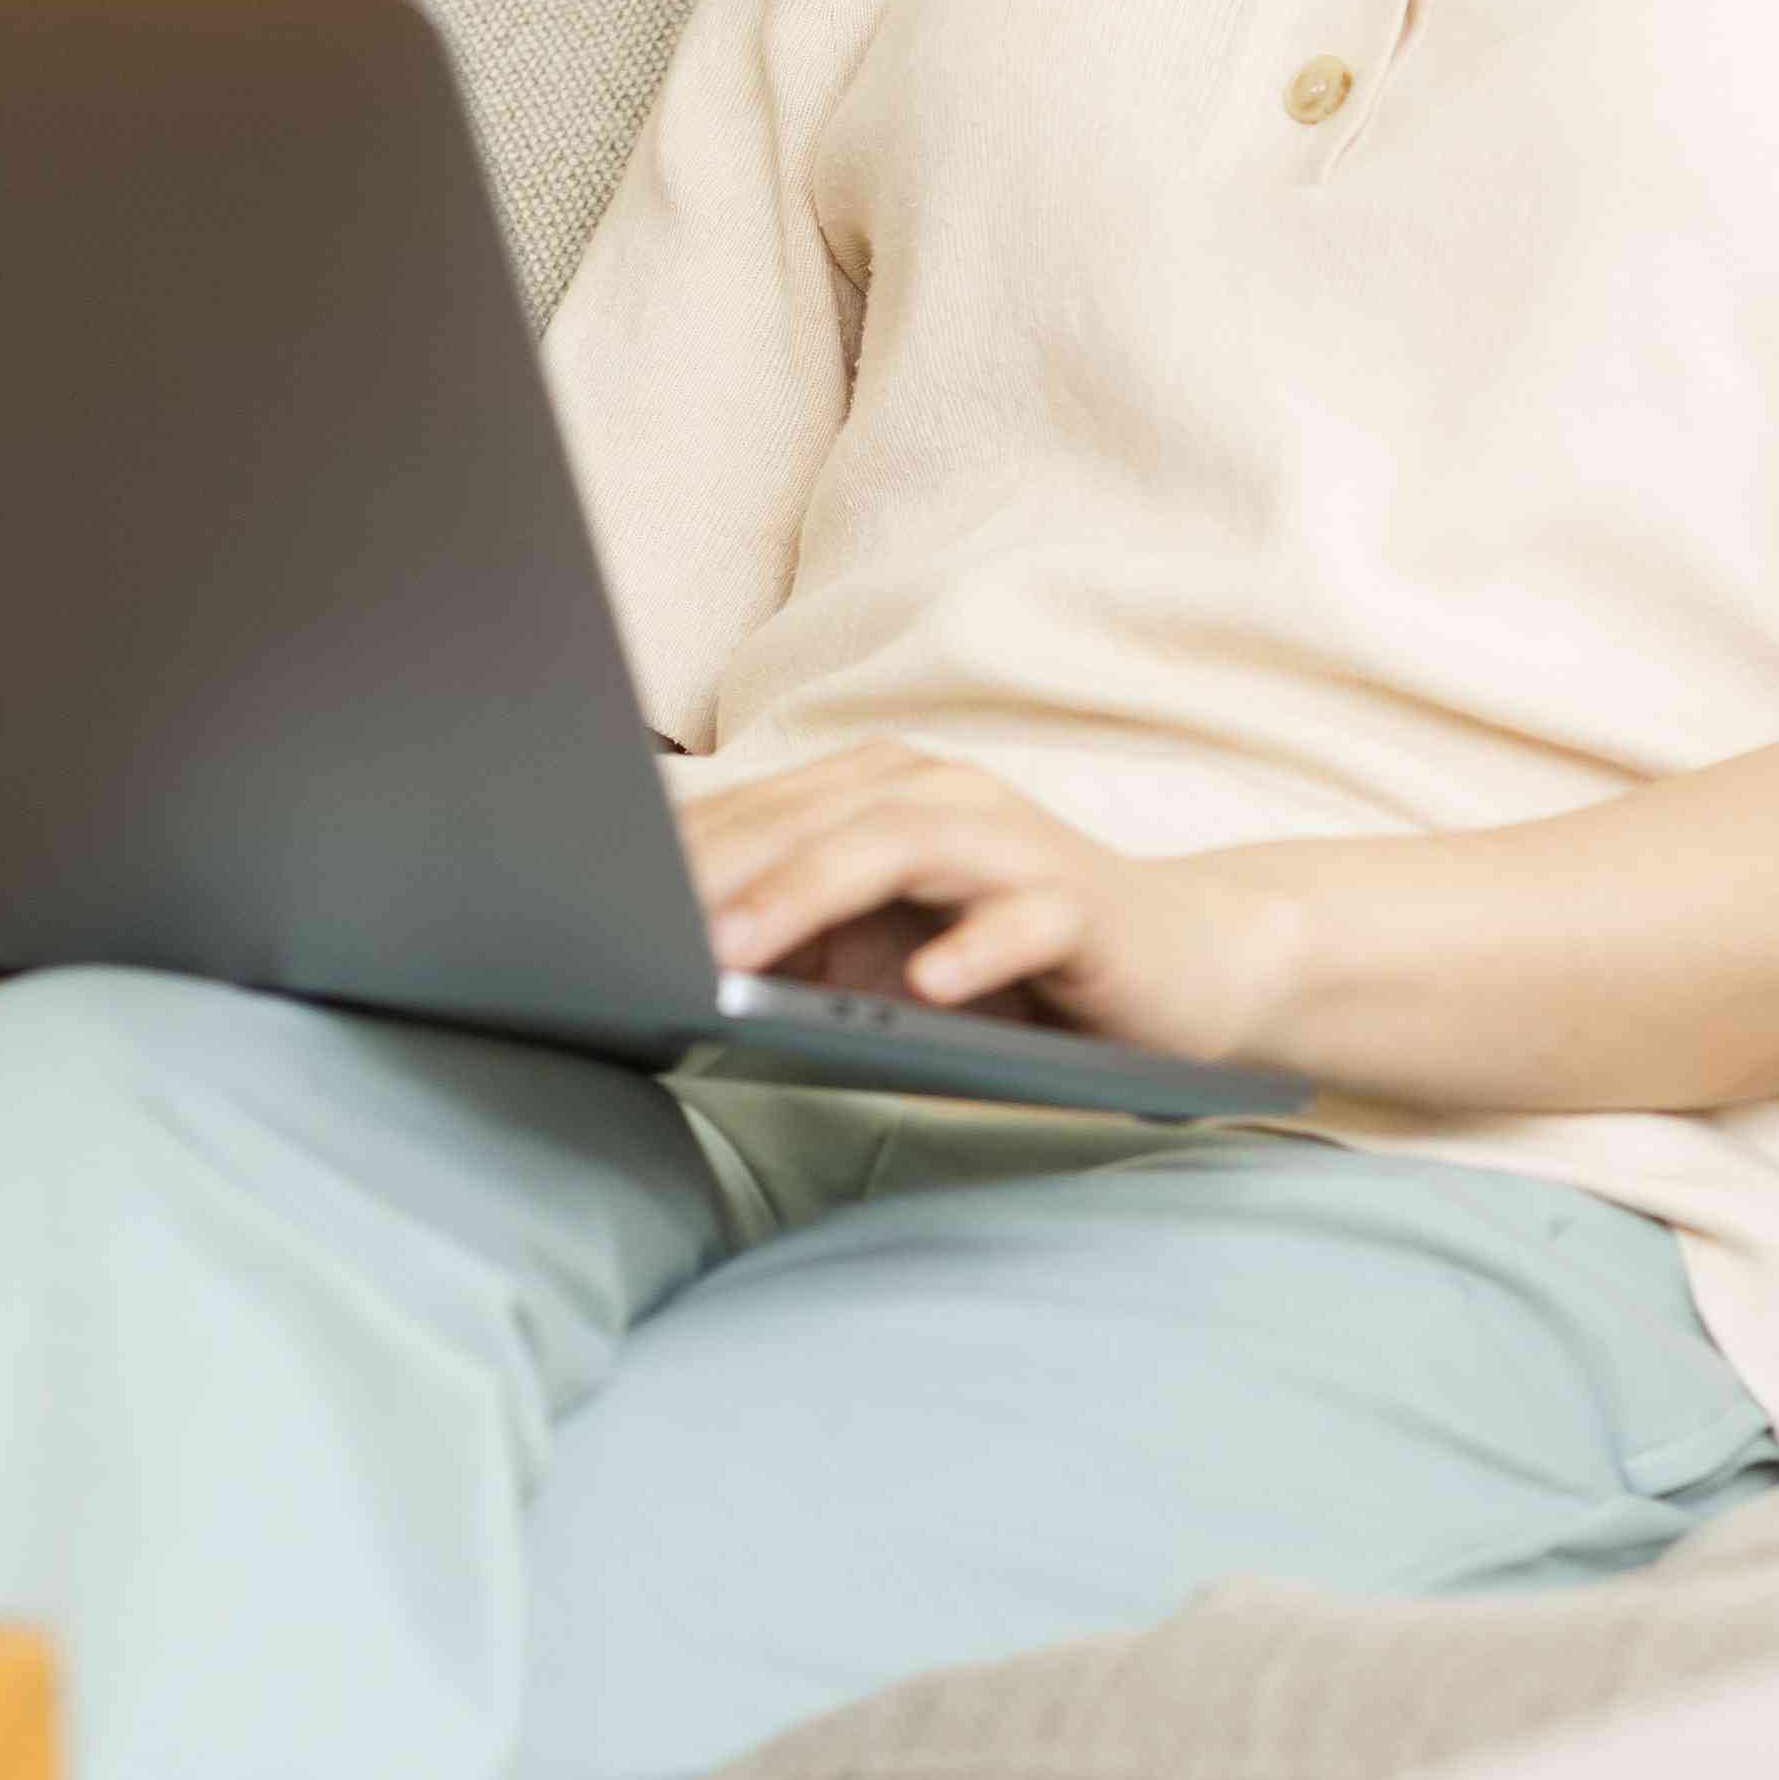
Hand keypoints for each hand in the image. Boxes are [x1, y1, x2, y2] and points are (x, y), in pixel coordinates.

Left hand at [667, 741, 1304, 1066]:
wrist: (1188, 964)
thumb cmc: (1009, 965)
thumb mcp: (880, 955)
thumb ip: (795, 941)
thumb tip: (662, 959)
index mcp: (882, 793)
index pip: (762, 813)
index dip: (678, 855)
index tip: (590, 897)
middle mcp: (945, 796)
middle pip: (815, 818)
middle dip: (719, 871)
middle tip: (634, 929)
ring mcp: (1017, 845)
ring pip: (901, 847)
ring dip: (811, 893)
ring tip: (737, 950)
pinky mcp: (1085, 906)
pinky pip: (1024, 920)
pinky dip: (973, 948)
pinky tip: (927, 986)